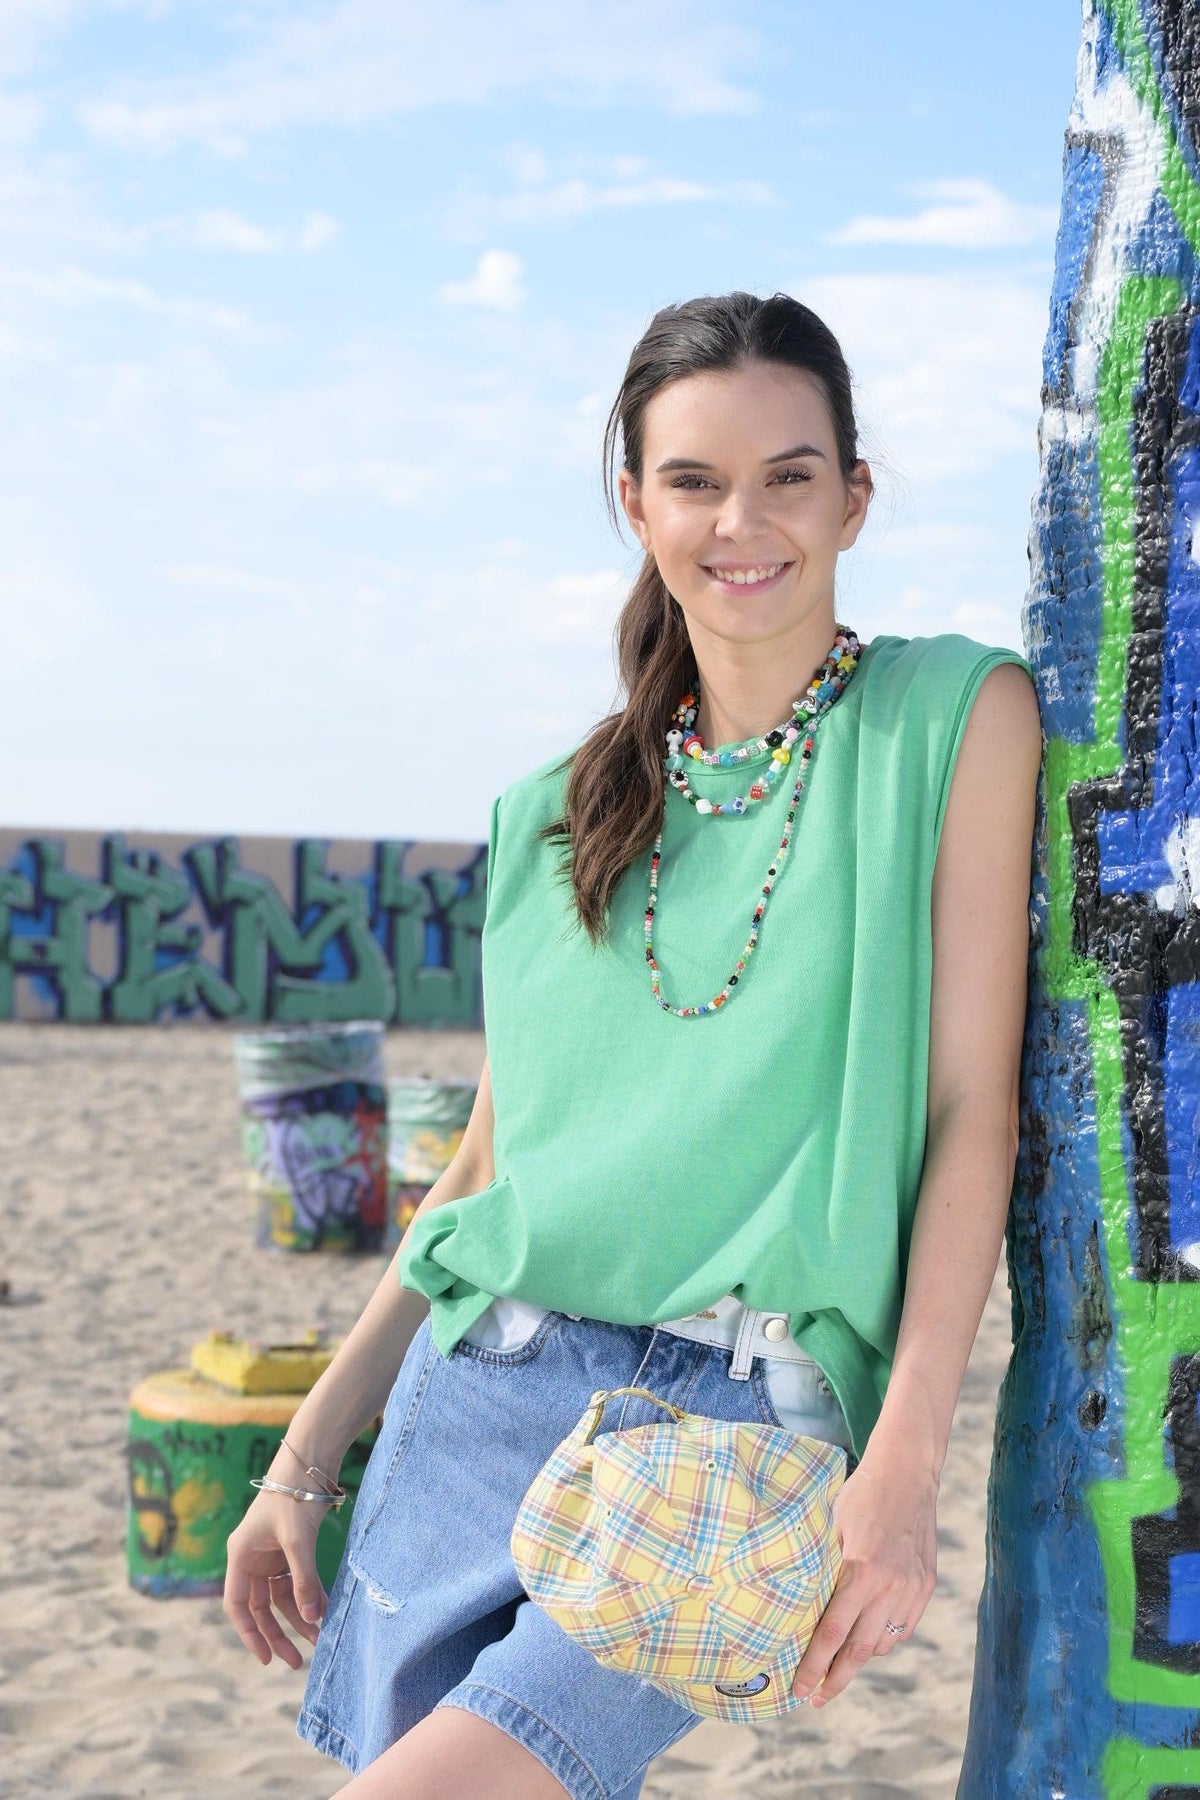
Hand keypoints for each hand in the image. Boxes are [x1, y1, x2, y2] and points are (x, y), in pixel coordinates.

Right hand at [223, 1490, 328, 1668]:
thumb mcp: (297, 1540)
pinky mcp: (290, 1548)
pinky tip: (325, 1612)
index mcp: (241, 1555)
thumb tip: (313, 1620)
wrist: (311, 1461)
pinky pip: (297, 1581)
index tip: (266, 1658)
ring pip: (281, 1597)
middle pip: (261, 1608)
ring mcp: (272, 1554)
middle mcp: (253, 1558)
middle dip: (278, 1634)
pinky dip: (310, 1596)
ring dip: (299, 1617)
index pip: (237, 1605)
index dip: (249, 1634)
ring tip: (319, 1639)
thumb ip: (304, 1580)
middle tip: (296, 1661)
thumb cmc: (295, 1495)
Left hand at [790, 1437, 937, 1706]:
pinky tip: (870, 1638)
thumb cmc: (860, 1495)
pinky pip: (904, 1625)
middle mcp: (889, 1586)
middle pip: (860, 1650)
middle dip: (837, 1678)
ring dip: (861, 1658)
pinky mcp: (926, 1584)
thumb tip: (797, 1602)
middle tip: (817, 1698)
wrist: (907, 1472)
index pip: (832, 1633)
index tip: (801, 1688)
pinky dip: (886, 1637)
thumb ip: (822, 1567)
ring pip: (885, 1641)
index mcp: (860, 1571)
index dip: (815, 1665)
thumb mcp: (831, 1527)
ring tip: (839, 1668)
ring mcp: (911, 1587)